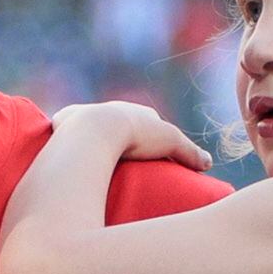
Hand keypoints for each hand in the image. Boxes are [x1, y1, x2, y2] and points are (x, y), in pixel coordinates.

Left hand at [64, 101, 209, 170]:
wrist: (96, 128)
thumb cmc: (136, 135)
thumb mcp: (171, 143)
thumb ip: (190, 153)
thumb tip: (209, 164)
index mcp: (135, 112)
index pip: (146, 123)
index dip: (150, 137)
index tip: (151, 154)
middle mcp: (110, 109)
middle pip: (119, 124)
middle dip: (121, 138)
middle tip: (124, 162)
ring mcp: (86, 116)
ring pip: (92, 129)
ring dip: (94, 141)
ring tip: (95, 164)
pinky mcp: (64, 124)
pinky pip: (67, 134)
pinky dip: (70, 144)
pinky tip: (69, 158)